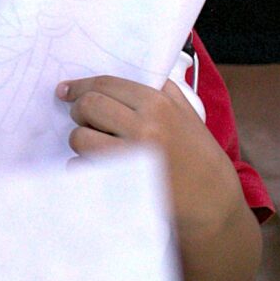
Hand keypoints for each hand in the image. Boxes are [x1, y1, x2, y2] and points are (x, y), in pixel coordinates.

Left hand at [60, 74, 245, 250]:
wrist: (213, 205)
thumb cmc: (201, 159)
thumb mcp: (189, 117)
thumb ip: (164, 92)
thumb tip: (137, 75)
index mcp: (159, 105)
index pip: (107, 84)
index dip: (81, 86)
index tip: (66, 91)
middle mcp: (143, 127)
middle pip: (88, 106)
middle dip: (79, 111)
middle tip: (84, 119)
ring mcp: (129, 157)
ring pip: (79, 138)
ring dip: (81, 141)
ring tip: (97, 147)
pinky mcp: (119, 184)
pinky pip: (81, 168)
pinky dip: (83, 168)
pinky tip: (99, 170)